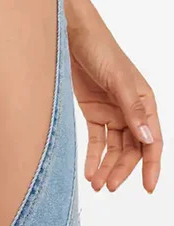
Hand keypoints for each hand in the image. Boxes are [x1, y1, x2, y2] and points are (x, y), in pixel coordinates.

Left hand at [69, 38, 161, 193]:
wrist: (72, 38)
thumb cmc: (101, 52)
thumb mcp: (119, 81)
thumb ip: (133, 110)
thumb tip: (147, 139)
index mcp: (146, 104)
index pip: (153, 142)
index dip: (151, 166)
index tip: (147, 187)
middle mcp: (132, 111)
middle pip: (131, 149)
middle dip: (122, 169)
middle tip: (108, 187)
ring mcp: (112, 112)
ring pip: (114, 148)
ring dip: (106, 167)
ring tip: (97, 185)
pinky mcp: (93, 112)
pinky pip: (97, 139)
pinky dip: (94, 156)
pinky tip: (89, 171)